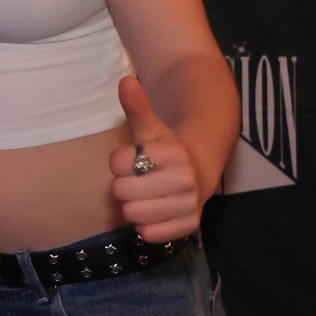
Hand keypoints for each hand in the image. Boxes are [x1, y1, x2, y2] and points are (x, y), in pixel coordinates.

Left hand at [109, 75, 202, 241]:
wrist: (198, 172)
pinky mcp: (189, 227)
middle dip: (123, 185)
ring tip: (146, 194)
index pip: (118, 163)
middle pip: (122, 191)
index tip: (133, 159)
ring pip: (133, 213)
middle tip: (138, 179)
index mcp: (173, 152)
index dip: (118, 161)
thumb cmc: (164, 150)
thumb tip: (127, 81)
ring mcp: (189, 205)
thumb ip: (136, 106)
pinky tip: (155, 210)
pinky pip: (148, 234)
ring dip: (133, 205)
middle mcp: (186, 179)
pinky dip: (146, 225)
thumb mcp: (149, 127)